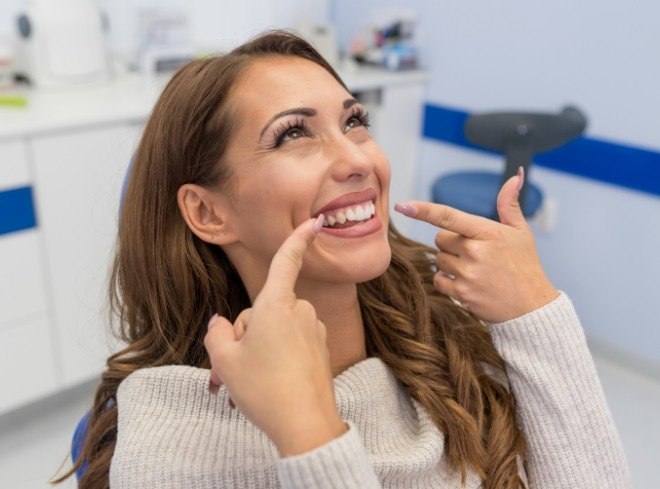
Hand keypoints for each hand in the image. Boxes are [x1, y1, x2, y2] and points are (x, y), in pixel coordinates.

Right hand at [204, 215, 346, 455]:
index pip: (287, 260)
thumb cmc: (263, 389)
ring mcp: (313, 332)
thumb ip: (218, 332)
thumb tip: (223, 323)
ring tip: (247, 385)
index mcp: (277, 305)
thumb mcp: (224, 360)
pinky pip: (292, 346)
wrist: (306, 426)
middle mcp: (300, 312)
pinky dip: (276, 361)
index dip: (300, 237)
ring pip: (276, 331)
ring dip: (259, 351)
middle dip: (246, 335)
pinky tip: (267, 386)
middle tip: (231, 370)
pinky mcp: (321, 351)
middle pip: (264, 311)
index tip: (315, 221)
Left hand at [395, 168, 558, 322]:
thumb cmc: (525, 266)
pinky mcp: (462, 294)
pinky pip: (438, 280)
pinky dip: (447, 281)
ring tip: (475, 270)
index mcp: (487, 232)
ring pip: (438, 259)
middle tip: (475, 254)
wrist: (532, 307)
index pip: (448, 217)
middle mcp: (475, 251)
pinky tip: (467, 283)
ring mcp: (468, 274)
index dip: (423, 210)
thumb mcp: (521, 232)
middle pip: (440, 239)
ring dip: (450, 263)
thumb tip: (516, 174)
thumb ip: (509, 204)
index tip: (403, 205)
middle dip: (452, 244)